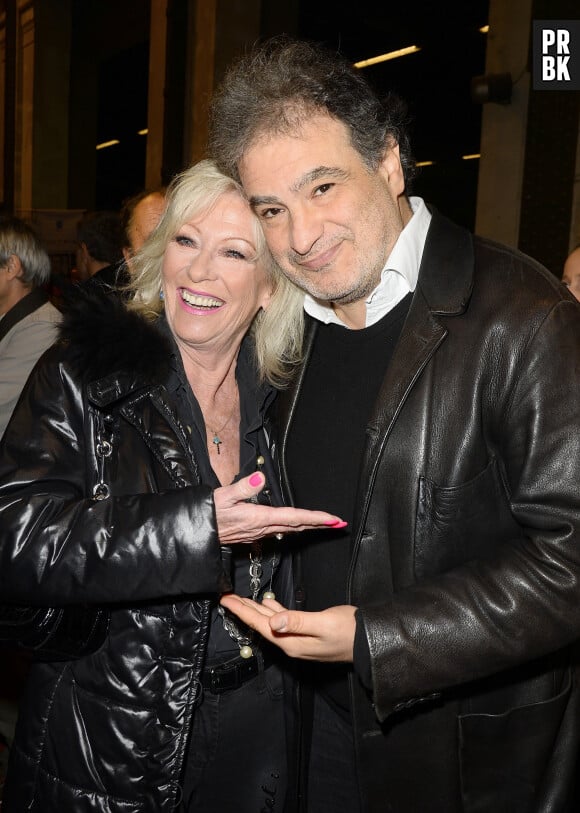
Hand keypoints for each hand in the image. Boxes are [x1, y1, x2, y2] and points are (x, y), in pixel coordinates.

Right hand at [214, 471, 346, 544]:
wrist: (198, 532)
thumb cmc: (208, 514)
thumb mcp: (222, 496)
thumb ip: (242, 487)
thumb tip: (260, 478)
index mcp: (259, 517)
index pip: (294, 517)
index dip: (315, 518)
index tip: (332, 519)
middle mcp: (263, 527)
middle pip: (298, 525)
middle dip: (320, 524)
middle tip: (339, 523)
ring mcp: (260, 532)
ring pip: (291, 529)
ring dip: (310, 526)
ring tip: (326, 523)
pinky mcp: (255, 533)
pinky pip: (281, 530)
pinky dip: (296, 526)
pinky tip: (300, 525)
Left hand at [219, 593, 355, 661]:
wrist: (369, 642)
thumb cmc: (349, 631)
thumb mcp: (323, 624)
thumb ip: (298, 621)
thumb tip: (273, 620)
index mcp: (291, 642)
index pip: (260, 625)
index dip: (242, 611)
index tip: (226, 600)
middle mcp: (291, 644)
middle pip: (261, 625)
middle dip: (243, 610)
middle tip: (227, 596)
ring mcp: (298, 640)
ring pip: (270, 623)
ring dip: (255, 610)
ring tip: (241, 599)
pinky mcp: (307, 634)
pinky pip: (283, 622)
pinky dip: (273, 611)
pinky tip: (268, 603)